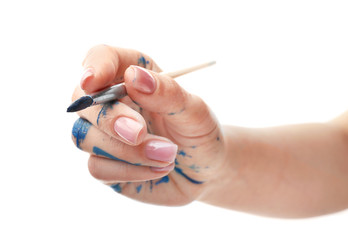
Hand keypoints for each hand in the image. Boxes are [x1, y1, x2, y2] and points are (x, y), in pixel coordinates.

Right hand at [71, 45, 224, 205]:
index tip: (93, 80)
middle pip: (84, 101)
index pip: (103, 57)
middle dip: (110, 119)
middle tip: (140, 132)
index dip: (95, 65)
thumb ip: (166, 93)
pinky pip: (97, 168)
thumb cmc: (198, 133)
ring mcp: (105, 135)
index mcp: (134, 78)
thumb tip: (133, 76)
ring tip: (167, 154)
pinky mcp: (105, 164)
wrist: (206, 170)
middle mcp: (113, 103)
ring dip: (127, 150)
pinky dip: (129, 171)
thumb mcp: (194, 111)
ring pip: (85, 138)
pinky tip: (158, 169)